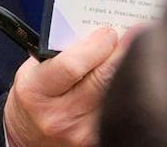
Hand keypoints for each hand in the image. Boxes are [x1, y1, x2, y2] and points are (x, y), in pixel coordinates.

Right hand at [3, 27, 125, 146]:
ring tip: (134, 55)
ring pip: (117, 94)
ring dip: (128, 72)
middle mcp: (58, 115)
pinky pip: (120, 109)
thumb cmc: (35, 95)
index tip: (110, 33)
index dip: (97, 46)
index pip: (73, 65)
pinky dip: (126, 92)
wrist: (30, 136)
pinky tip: (128, 80)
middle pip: (103, 79)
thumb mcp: (35, 68)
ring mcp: (80, 132)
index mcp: (36, 90)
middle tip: (136, 35)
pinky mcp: (96, 140)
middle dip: (122, 53)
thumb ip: (65, 49)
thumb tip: (104, 31)